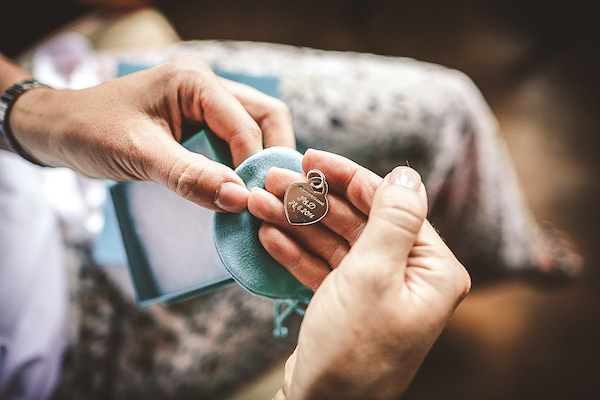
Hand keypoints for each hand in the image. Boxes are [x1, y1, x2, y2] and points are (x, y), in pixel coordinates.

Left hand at [9, 55, 294, 211]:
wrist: (59, 127)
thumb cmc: (90, 132)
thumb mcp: (138, 155)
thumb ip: (190, 177)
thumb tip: (239, 199)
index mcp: (194, 81)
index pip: (247, 126)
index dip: (254, 167)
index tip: (253, 205)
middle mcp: (207, 84)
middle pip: (267, 116)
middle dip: (272, 156)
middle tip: (269, 197)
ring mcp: (206, 100)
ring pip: (257, 126)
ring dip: (261, 160)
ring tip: (257, 196)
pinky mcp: (201, 117)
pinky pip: (238, 137)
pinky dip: (244, 162)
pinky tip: (239, 187)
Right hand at [249, 149, 470, 398]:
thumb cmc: (354, 350)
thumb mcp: (373, 276)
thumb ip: (391, 219)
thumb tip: (407, 174)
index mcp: (432, 268)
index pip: (389, 205)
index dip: (348, 177)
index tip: (311, 157)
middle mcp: (409, 277)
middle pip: (356, 221)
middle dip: (312, 200)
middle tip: (272, 179)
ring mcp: (377, 291)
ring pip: (334, 243)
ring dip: (296, 223)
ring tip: (259, 204)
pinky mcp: (349, 304)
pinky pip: (323, 268)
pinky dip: (297, 253)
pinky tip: (269, 235)